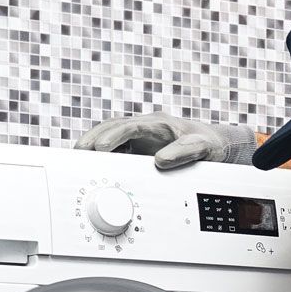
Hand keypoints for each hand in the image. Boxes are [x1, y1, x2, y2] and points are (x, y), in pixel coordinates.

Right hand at [75, 112, 258, 170]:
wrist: (214, 145)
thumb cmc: (209, 145)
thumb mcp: (202, 148)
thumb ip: (184, 153)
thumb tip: (160, 161)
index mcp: (158, 124)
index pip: (130, 126)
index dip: (114, 136)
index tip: (101, 148)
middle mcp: (145, 127)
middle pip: (111, 127)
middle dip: (92, 138)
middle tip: (77, 152)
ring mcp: (138, 137)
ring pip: (108, 136)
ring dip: (92, 145)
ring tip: (75, 159)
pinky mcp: (136, 148)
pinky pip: (114, 149)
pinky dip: (100, 157)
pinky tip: (89, 167)